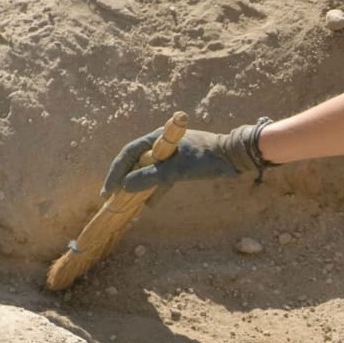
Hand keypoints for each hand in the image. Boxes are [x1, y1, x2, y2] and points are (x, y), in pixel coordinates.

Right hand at [101, 120, 272, 195]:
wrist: (235, 157)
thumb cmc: (206, 159)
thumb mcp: (175, 171)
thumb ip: (149, 178)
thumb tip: (125, 187)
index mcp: (158, 138)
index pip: (128, 153)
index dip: (116, 172)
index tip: (108, 190)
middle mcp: (162, 143)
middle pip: (136, 161)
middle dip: (124, 179)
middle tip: (112, 197)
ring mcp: (172, 154)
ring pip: (149, 170)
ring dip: (138, 185)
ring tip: (126, 202)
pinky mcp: (183, 164)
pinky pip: (163, 177)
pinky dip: (155, 189)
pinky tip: (149, 204)